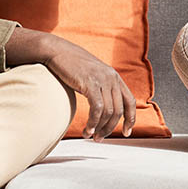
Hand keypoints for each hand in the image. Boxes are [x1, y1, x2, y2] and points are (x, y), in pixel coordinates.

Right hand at [7, 27, 134, 140]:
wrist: (57, 51)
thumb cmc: (71, 65)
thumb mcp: (92, 75)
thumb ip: (101, 87)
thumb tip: (103, 107)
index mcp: (114, 76)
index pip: (130, 101)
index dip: (131, 119)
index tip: (125, 132)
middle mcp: (111, 77)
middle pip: (119, 111)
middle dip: (110, 128)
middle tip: (99, 138)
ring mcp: (102, 80)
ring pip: (108, 112)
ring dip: (100, 128)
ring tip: (90, 135)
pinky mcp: (90, 83)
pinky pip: (97, 109)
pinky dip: (93, 122)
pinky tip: (87, 129)